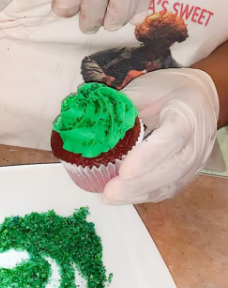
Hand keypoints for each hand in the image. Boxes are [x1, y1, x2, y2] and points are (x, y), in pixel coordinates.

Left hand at [104, 69, 218, 203]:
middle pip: (174, 168)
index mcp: (186, 113)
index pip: (172, 138)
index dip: (149, 157)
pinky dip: (145, 195)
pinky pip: (170, 188)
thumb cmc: (167, 90)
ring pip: (172, 183)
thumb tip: (88, 122)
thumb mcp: (144, 89)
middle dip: (139, 184)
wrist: (199, 96)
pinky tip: (123, 198)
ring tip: (110, 198)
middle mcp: (197, 141)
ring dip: (139, 194)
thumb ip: (122, 107)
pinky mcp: (189, 172)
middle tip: (110, 192)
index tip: (124, 171)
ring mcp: (196, 159)